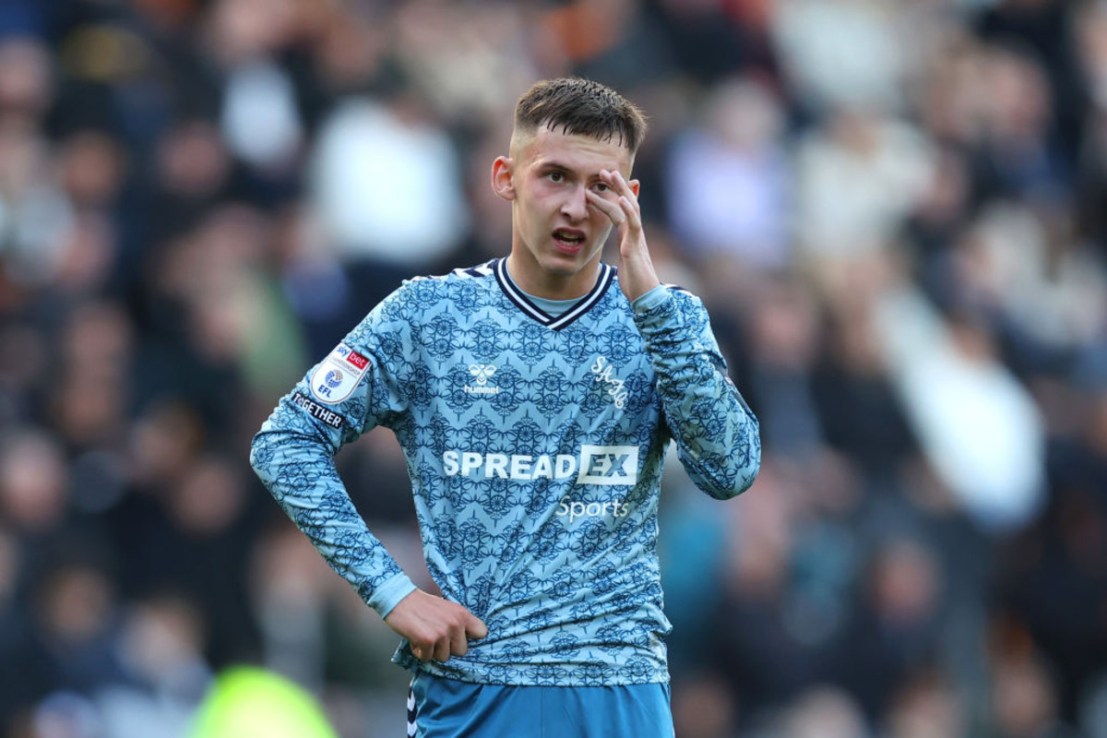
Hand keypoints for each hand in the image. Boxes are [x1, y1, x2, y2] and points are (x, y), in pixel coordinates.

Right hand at [384, 589, 487, 662]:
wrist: (399, 599)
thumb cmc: (421, 604)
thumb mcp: (447, 608)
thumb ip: (457, 621)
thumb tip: (466, 639)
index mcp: (462, 614)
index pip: (482, 632)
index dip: (469, 638)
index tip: (459, 637)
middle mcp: (455, 623)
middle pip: (461, 651)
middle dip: (447, 648)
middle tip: (435, 636)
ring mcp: (442, 633)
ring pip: (443, 657)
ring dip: (432, 651)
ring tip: (424, 636)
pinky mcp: (428, 641)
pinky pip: (427, 658)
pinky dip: (419, 652)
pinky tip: (415, 639)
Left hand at [586, 169, 659, 301]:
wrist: (646, 297)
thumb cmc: (635, 280)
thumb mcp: (626, 260)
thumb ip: (624, 247)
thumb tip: (622, 241)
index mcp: (630, 235)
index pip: (623, 209)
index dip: (616, 193)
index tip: (604, 180)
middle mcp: (635, 233)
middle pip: (628, 203)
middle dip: (617, 185)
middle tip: (604, 170)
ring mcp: (636, 238)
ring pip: (629, 209)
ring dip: (620, 191)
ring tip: (610, 176)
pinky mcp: (635, 247)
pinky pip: (633, 224)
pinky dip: (627, 210)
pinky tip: (622, 199)